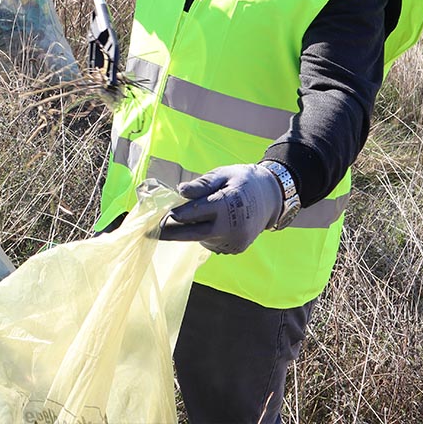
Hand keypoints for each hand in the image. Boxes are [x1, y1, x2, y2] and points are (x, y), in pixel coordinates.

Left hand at [158, 164, 282, 254]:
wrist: (271, 196)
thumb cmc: (242, 181)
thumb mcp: (222, 175)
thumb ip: (201, 185)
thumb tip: (180, 190)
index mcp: (228, 203)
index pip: (196, 212)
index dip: (176, 215)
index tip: (157, 217)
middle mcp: (232, 226)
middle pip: (194, 233)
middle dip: (171, 233)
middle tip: (151, 233)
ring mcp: (235, 240)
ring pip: (202, 238)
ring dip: (190, 231)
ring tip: (181, 220)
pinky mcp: (236, 248)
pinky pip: (212, 243)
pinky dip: (205, 235)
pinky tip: (209, 223)